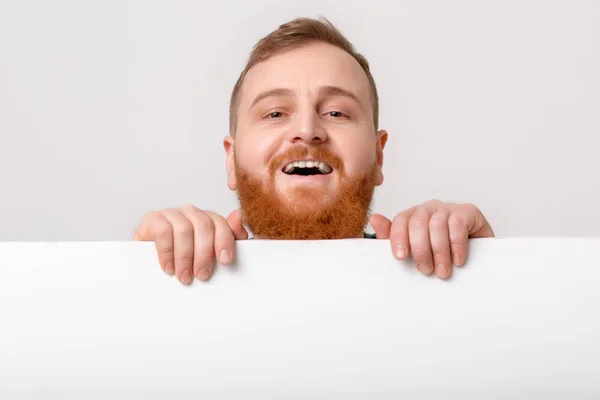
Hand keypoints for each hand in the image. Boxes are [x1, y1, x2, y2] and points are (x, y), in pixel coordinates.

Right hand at [133, 205, 247, 283]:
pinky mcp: (153, 219)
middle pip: (203, 226)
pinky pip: (163, 231)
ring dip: (185, 256)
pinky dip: (167, 252)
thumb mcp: (210, 254)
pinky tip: (169, 267)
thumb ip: (229, 237)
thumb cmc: (186, 259)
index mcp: (208, 218)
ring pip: (184, 229)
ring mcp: (172, 214)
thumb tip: (238, 216)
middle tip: (202, 275)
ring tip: (185, 275)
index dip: (224, 241)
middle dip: (204, 253)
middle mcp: (191, 213)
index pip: (221, 223)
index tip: (225, 261)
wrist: (151, 264)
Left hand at [370, 200, 493, 278]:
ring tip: (442, 271)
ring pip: (437, 224)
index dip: (398, 238)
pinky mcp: (468, 211)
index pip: (400, 220)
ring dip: (439, 251)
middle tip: (426, 270)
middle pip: (418, 223)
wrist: (475, 256)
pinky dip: (456, 244)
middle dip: (420, 250)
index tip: (400, 257)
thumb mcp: (415, 249)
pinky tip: (457, 260)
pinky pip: (458, 224)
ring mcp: (449, 207)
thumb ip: (393, 237)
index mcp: (413, 215)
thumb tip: (374, 218)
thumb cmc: (441, 253)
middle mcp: (429, 208)